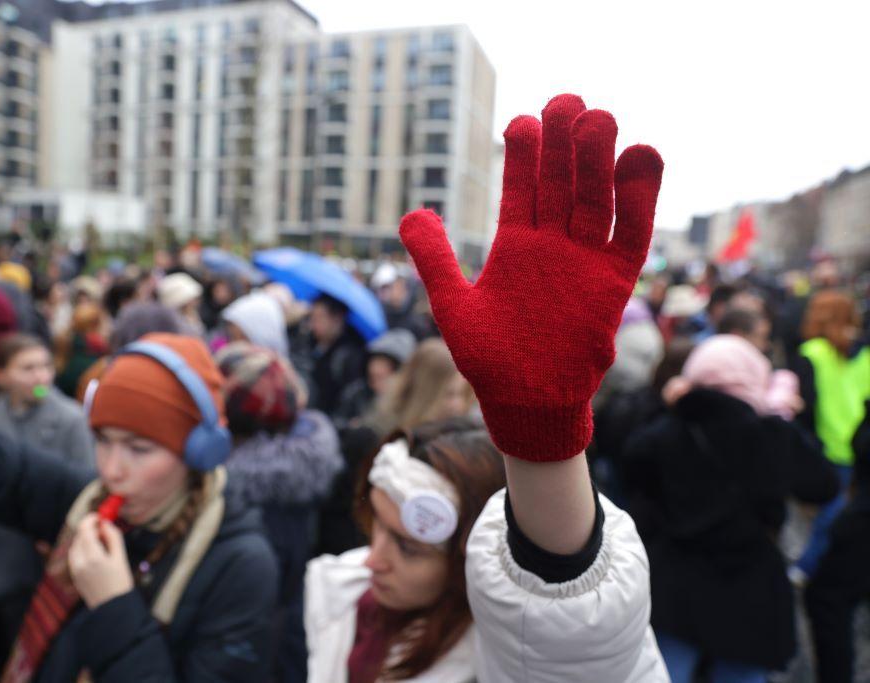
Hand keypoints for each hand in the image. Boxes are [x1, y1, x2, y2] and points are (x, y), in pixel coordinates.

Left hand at [68, 513, 133, 608]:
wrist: (113, 609)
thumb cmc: (121, 583)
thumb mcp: (121, 558)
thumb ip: (113, 537)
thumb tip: (105, 523)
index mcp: (93, 557)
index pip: (85, 530)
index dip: (91, 520)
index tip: (99, 516)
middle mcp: (80, 563)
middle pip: (79, 537)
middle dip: (89, 529)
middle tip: (104, 528)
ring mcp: (75, 570)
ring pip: (75, 547)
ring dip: (85, 539)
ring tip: (101, 542)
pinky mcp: (75, 576)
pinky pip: (75, 557)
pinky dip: (82, 549)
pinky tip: (95, 553)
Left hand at [400, 94, 661, 460]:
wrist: (526, 403)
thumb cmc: (488, 359)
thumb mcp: (452, 305)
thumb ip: (434, 259)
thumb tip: (412, 213)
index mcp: (516, 247)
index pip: (522, 188)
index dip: (524, 155)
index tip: (522, 121)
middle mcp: (553, 246)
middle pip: (562, 183)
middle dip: (564, 144)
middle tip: (566, 102)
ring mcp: (585, 261)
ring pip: (596, 199)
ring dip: (598, 161)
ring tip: (598, 118)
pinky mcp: (613, 282)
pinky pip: (630, 233)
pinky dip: (639, 198)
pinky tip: (642, 156)